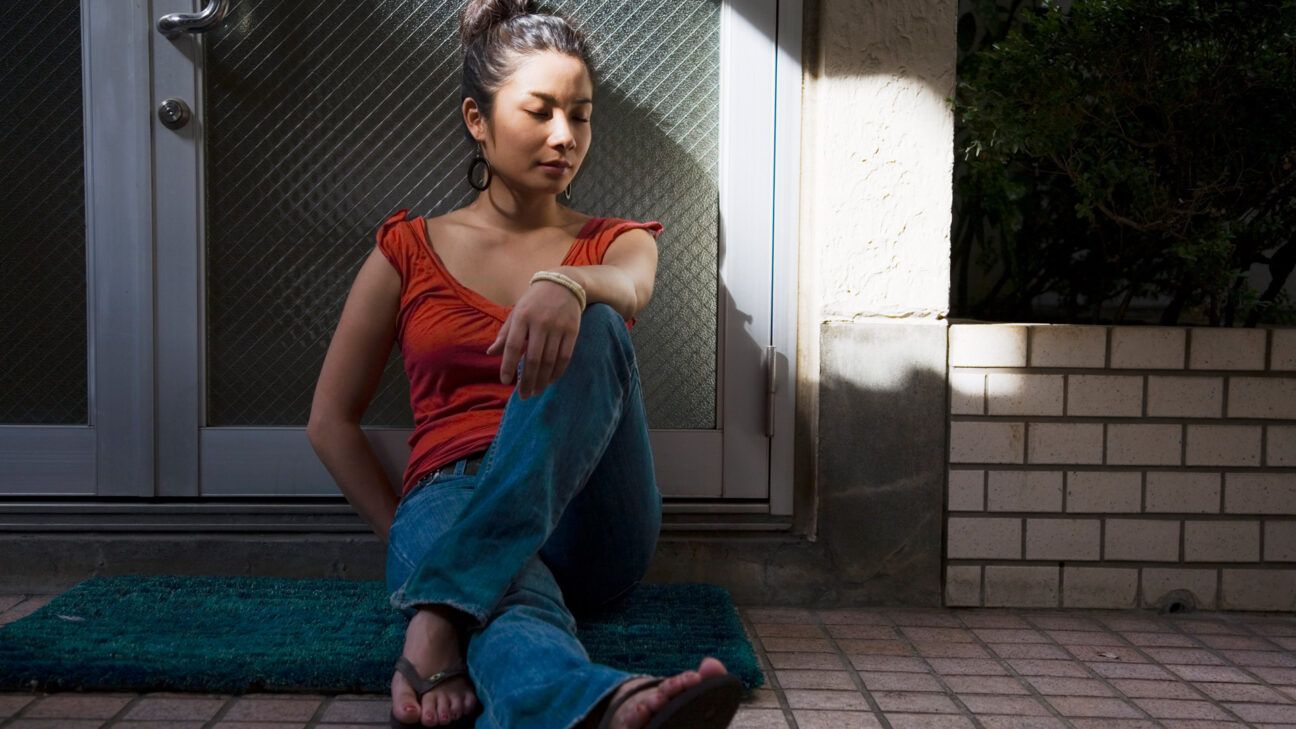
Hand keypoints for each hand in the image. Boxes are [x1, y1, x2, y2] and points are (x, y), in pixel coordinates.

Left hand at [486, 279, 582, 398]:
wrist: (563, 284)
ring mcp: (558, 327)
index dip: (508, 365)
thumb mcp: (517, 312)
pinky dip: (557, 372)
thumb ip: (505, 334)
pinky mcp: (573, 330)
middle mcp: (540, 322)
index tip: (505, 381)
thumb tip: (490, 353)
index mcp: (522, 317)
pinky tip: (550, 381)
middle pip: (533, 358)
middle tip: (523, 395)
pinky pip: (565, 357)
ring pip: (550, 360)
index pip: (513, 346)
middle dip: (527, 380)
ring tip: (535, 391)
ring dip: (542, 380)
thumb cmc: (534, 301)